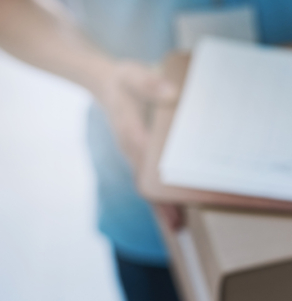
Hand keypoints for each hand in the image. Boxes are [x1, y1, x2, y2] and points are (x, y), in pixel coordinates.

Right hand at [94, 60, 182, 229]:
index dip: (160, 184)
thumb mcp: (133, 75)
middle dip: (161, 204)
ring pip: (147, 184)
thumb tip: (171, 93)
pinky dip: (160, 193)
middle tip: (179, 225)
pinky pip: (149, 178)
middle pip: (147, 183)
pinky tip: (175, 205)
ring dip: (161, 203)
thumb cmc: (122, 80)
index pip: (147, 165)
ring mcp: (133, 154)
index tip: (173, 200)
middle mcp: (131, 149)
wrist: (103, 82)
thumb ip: (148, 82)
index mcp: (131, 133)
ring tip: (179, 225)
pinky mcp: (139, 155)